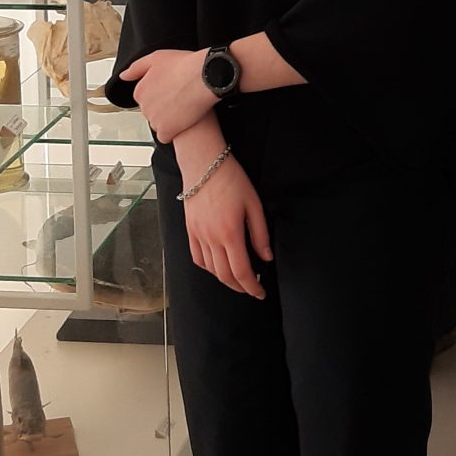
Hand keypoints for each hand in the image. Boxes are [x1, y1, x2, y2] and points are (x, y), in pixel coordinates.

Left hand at [124, 47, 217, 144]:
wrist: (206, 76)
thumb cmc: (185, 65)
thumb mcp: (156, 58)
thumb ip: (137, 68)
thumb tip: (123, 76)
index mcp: (140, 90)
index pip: (145, 99)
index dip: (160, 94)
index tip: (171, 90)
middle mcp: (144, 106)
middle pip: (152, 112)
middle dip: (163, 108)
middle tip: (179, 98)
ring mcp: (154, 119)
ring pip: (158, 124)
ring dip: (169, 120)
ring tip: (184, 108)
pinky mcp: (166, 130)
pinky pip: (165, 136)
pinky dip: (173, 132)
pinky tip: (182, 122)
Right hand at [176, 119, 271, 298]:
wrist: (204, 162)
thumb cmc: (231, 178)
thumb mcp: (254, 204)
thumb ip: (260, 234)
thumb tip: (265, 257)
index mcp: (230, 233)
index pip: (241, 271)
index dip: (252, 287)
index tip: (260, 292)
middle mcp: (211, 238)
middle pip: (225, 275)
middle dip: (240, 287)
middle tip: (252, 289)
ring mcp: (198, 235)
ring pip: (211, 269)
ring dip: (225, 280)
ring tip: (238, 279)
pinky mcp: (190, 229)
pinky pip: (197, 257)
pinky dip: (208, 268)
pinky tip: (217, 267)